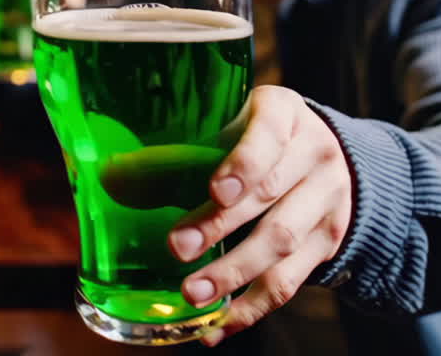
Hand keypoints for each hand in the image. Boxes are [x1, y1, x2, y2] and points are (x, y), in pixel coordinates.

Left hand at [166, 86, 351, 345]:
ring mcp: (326, 202)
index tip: (214, 191)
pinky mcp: (325, 244)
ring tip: (193, 293)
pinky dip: (252, 307)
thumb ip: (178, 152)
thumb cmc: (256, 136)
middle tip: (177, 247)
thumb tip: (113, 177)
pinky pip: (291, 281)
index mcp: (283, 115)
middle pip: (269, 196)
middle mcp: (315, 155)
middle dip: (220, 226)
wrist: (327, 155)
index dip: (242, 165)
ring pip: (280, 243)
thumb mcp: (227, 125)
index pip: (268, 136)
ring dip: (233, 273)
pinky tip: (218, 325)